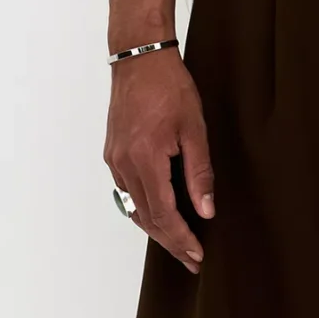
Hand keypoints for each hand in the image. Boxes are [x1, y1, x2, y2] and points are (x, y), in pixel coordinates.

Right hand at [105, 53, 213, 273]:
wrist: (138, 58)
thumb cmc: (169, 87)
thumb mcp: (194, 129)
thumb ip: (200, 172)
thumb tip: (206, 209)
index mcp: (146, 159)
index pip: (163, 214)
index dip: (181, 238)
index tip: (196, 254)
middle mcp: (124, 164)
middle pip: (146, 218)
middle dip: (170, 242)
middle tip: (191, 259)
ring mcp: (115, 159)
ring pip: (134, 207)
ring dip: (155, 229)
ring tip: (178, 243)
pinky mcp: (112, 153)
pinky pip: (126, 192)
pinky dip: (143, 208)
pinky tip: (158, 214)